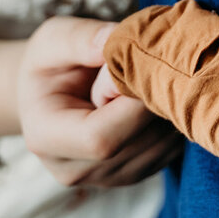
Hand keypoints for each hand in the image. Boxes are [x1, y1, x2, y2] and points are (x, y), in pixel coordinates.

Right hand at [18, 16, 183, 186]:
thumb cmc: (51, 63)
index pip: (101, 138)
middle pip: (136, 143)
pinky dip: (173, 120)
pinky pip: (169, 150)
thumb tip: (117, 40)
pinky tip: (155, 97)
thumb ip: (82, 39)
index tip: (139, 65)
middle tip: (150, 67)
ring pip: (159, 148)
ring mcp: (105, 178)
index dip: (132, 103)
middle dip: (153, 100)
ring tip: (148, 81)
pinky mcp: (133, 174)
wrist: (51, 92)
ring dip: (167, 109)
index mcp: (45, 138)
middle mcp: (74, 169)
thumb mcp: (54, 40)